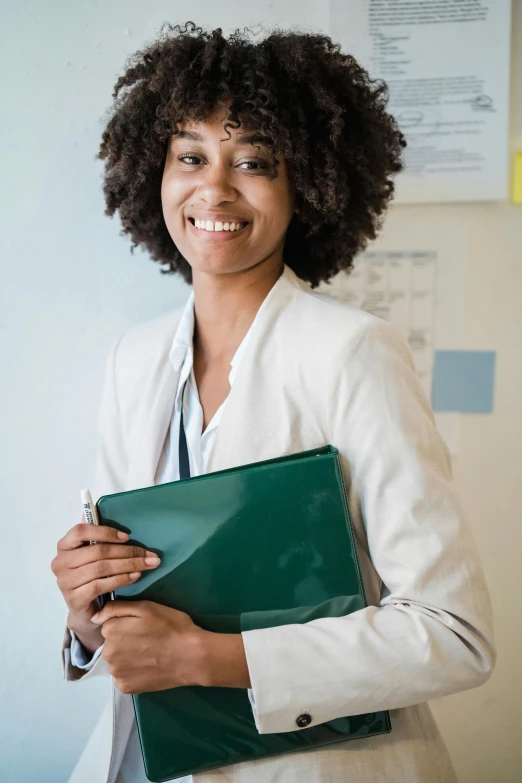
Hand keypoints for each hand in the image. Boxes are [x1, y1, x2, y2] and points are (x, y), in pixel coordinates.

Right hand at [51, 518, 160, 651]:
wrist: (85, 610)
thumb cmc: (91, 576)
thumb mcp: (92, 554)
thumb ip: (93, 534)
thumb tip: (97, 508)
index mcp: (64, 546)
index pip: (80, 531)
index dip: (105, 532)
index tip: (128, 537)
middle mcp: (60, 562)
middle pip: (97, 551)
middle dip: (128, 552)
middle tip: (150, 555)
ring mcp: (65, 582)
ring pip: (101, 568)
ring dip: (128, 565)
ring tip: (147, 565)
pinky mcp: (74, 599)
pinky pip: (100, 585)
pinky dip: (121, 579)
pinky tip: (135, 577)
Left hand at [91, 600, 206, 693]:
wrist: (191, 656)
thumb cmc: (171, 627)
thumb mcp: (146, 607)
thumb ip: (116, 608)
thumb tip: (94, 616)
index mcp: (111, 631)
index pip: (109, 625)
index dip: (126, 624)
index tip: (142, 626)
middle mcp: (108, 654)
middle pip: (111, 644)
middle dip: (124, 640)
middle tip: (147, 640)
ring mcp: (116, 673)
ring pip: (117, 661)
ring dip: (127, 657)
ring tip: (150, 654)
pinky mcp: (125, 688)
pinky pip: (124, 676)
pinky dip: (133, 672)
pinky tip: (148, 667)